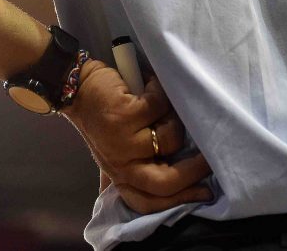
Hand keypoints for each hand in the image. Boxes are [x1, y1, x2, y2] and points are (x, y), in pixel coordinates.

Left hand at [62, 59, 213, 213]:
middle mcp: (120, 164)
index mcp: (121, 174)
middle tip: (209, 158)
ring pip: (171, 136)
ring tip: (160, 104)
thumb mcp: (117, 148)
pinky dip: (159, 91)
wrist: (77, 88)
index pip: (148, 201)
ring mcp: (121, 142)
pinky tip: (149, 85)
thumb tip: (173, 186)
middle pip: (164, 182)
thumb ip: (138, 165)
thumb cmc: (103, 116)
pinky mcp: (124, 116)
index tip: (205, 192)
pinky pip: (161, 106)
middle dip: (193, 171)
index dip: (180, 199)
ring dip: (172, 115)